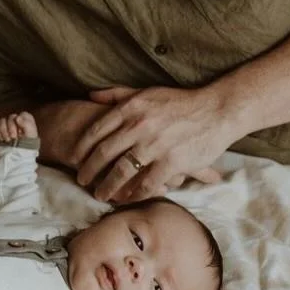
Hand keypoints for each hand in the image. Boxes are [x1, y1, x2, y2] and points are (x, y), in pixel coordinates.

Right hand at [0, 111, 37, 144]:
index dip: (21, 121)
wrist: (16, 158)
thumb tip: (17, 117)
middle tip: (14, 137)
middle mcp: (16, 122)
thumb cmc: (27, 146)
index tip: (20, 131)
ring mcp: (6, 126)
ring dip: (4, 131)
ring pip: (2, 121)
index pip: (23, 114)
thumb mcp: (31, 135)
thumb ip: (27, 124)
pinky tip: (2, 140)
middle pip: (11, 117)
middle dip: (11, 128)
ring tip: (8, 140)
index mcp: (26, 121)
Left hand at [70, 85, 235, 203]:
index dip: (81, 148)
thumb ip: (117, 94)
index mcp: (130, 109)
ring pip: (122, 172)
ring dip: (107, 186)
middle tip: (81, 180)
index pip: (96, 131)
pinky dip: (134, 194)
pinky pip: (146, 184)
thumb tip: (90, 94)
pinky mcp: (171, 163)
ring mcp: (155, 146)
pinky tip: (128, 198)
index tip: (74, 159)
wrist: (216, 111)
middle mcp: (138, 127)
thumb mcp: (146, 91)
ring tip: (100, 194)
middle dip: (89, 170)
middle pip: (104, 154)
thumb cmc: (180, 101)